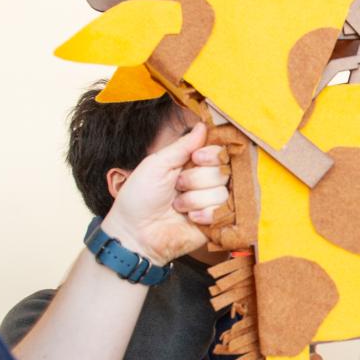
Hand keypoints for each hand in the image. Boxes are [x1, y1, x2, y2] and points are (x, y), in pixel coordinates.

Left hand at [100, 122, 228, 264]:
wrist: (135, 233)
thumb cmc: (139, 198)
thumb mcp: (156, 164)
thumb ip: (182, 146)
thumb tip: (203, 126)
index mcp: (192, 164)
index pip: (219, 150)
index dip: (212, 154)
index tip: (195, 159)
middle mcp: (205, 181)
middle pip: (223, 170)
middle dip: (196, 179)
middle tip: (177, 188)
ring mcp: (212, 202)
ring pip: (222, 191)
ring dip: (195, 199)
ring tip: (178, 207)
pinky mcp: (217, 222)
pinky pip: (223, 211)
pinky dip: (203, 214)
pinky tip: (190, 218)